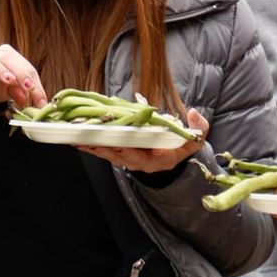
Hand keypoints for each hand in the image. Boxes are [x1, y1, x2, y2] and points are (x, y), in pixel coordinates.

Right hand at [0, 43, 46, 112]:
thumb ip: (25, 93)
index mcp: (8, 56)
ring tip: (10, 80)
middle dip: (21, 72)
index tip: (41, 100)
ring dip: (0, 70)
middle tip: (29, 87)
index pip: (25, 65)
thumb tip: (37, 102)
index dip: (35, 82)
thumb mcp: (14, 90)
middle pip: (8, 58)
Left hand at [78, 108, 209, 173]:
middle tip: (92, 139)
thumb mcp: (195, 140)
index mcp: (158, 159)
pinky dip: (92, 146)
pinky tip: (78, 140)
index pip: (144, 156)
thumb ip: (198, 129)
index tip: (122, 145)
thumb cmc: (181, 147)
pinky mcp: (120, 156)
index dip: (131, 150)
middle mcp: (140, 163)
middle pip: (120, 156)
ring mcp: (128, 161)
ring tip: (79, 139)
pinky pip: (104, 152)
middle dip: (106, 148)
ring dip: (94, 147)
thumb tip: (194, 113)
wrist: (171, 157)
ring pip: (109, 155)